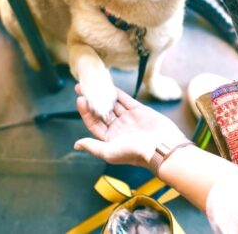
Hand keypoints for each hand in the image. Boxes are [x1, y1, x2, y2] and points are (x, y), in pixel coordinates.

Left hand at [73, 85, 187, 167]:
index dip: (86, 112)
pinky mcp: (139, 111)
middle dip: (92, 101)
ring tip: (93, 83)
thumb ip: (92, 146)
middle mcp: (119, 128)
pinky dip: (118, 93)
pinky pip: (126, 100)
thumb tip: (76, 144)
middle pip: (102, 112)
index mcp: (110, 139)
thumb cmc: (134, 153)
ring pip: (113, 104)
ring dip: (103, 95)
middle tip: (81, 88)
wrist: (160, 147)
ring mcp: (129, 119)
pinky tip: (109, 85)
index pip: (94, 123)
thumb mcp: (109, 152)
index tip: (80, 100)